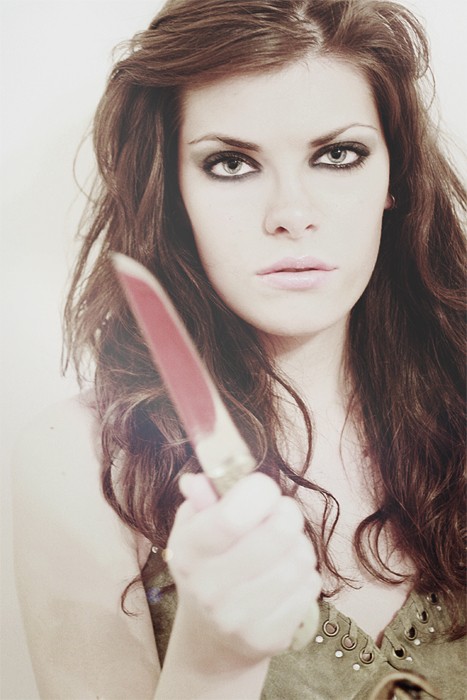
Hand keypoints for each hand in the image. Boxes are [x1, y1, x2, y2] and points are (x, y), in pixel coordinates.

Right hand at [167, 472, 320, 663]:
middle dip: (288, 513)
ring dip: (298, 544)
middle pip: (278, 533)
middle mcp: (209, 588)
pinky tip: (286, 576)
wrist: (212, 633)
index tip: (263, 489)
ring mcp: (239, 618)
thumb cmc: (209, 563)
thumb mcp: (195, 527)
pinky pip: (310, 585)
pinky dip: (305, 574)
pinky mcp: (269, 637)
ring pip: (300, 557)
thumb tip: (199, 480)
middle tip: (281, 513)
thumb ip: (202, 498)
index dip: (259, 492)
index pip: (231, 518)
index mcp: (188, 553)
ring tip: (282, 547)